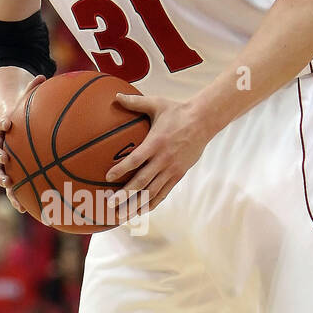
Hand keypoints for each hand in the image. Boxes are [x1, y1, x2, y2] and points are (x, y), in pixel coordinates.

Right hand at [0, 74, 46, 212]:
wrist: (8, 124)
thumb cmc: (20, 111)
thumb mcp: (24, 99)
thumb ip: (31, 89)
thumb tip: (43, 74)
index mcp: (0, 126)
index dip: (0, 123)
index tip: (6, 122)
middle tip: (3, 158)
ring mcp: (1, 160)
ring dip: (2, 179)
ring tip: (8, 186)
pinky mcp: (9, 173)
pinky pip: (12, 187)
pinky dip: (16, 198)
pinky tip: (25, 210)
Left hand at [104, 94, 210, 212]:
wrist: (204, 121)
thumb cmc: (177, 111)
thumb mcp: (156, 104)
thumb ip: (135, 103)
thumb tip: (115, 96)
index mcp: (156, 143)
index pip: (136, 160)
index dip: (121, 169)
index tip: (108, 177)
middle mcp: (163, 159)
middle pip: (142, 182)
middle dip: (125, 195)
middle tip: (110, 204)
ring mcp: (172, 169)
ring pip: (152, 192)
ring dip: (136, 205)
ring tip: (122, 216)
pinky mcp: (178, 175)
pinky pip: (164, 193)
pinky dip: (152, 203)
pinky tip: (141, 211)